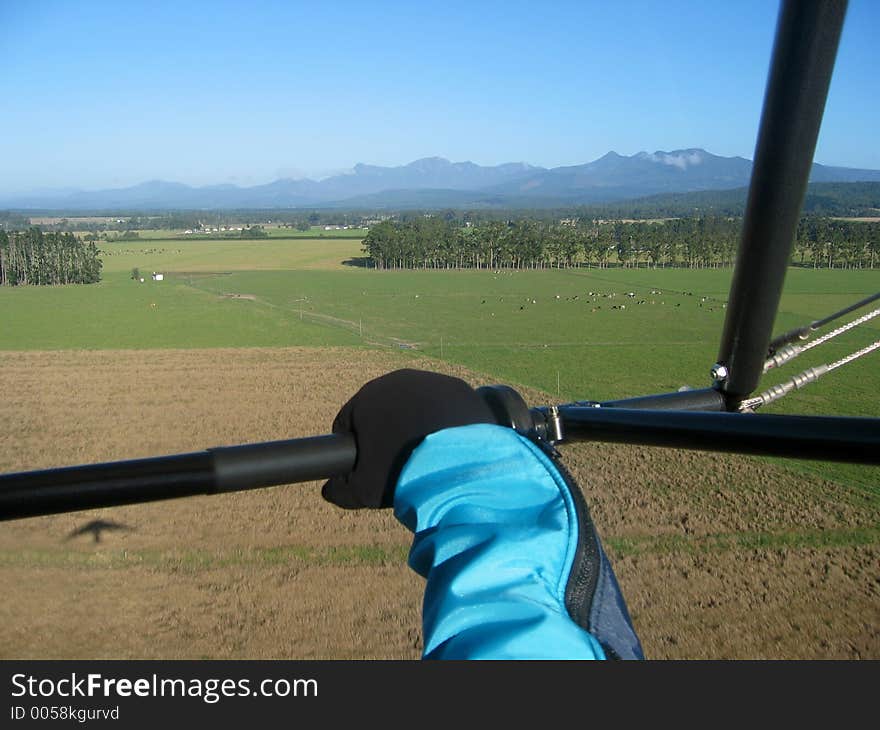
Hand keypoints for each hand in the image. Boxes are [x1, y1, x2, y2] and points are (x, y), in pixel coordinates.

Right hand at [321, 369, 495, 508]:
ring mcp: (432, 381)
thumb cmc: (402, 473)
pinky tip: (450, 444)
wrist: (457, 465)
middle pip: (384, 410)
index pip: (349, 421)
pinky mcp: (460, 388)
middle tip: (399, 462)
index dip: (354, 446)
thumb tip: (331, 490)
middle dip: (387, 432)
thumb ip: (339, 490)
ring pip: (416, 406)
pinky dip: (446, 422)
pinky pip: (445, 406)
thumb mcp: (362, 490)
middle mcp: (397, 381)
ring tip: (427, 454)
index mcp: (367, 397)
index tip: (367, 465)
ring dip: (417, 424)